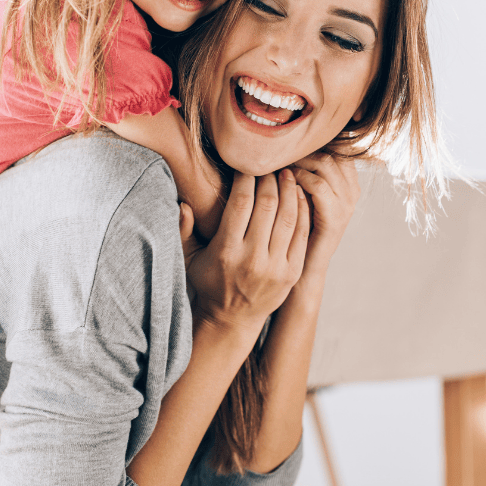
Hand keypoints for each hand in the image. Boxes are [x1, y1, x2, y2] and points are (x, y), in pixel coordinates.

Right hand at [183, 169, 309, 333]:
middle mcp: (253, 259)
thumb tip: (184, 203)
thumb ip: (183, 230)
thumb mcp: (188, 259)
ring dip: (289, 190)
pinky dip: (302, 211)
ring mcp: (276, 267)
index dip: (245, 179)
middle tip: (270, 166)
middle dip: (270, 179)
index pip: (240, 203)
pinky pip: (302, 234)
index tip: (246, 167)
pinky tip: (298, 196)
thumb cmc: (209, 282)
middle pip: (267, 205)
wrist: (232, 320)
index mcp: (226, 251)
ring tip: (287, 174)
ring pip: (288, 216)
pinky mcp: (292, 272)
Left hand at [290, 148, 359, 286]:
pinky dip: (299, 179)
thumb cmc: (297, 225)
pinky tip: (283, 181)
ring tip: (280, 163)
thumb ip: (305, 169)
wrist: (302, 266)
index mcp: (348, 182)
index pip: (337, 147)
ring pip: (325, 164)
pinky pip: (318, 186)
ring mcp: (347, 205)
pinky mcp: (335, 218)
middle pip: (331, 151)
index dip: (315, 141)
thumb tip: (287, 140)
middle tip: (281, 150)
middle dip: (304, 148)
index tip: (290, 141)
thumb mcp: (305, 192)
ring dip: (298, 161)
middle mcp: (352, 191)